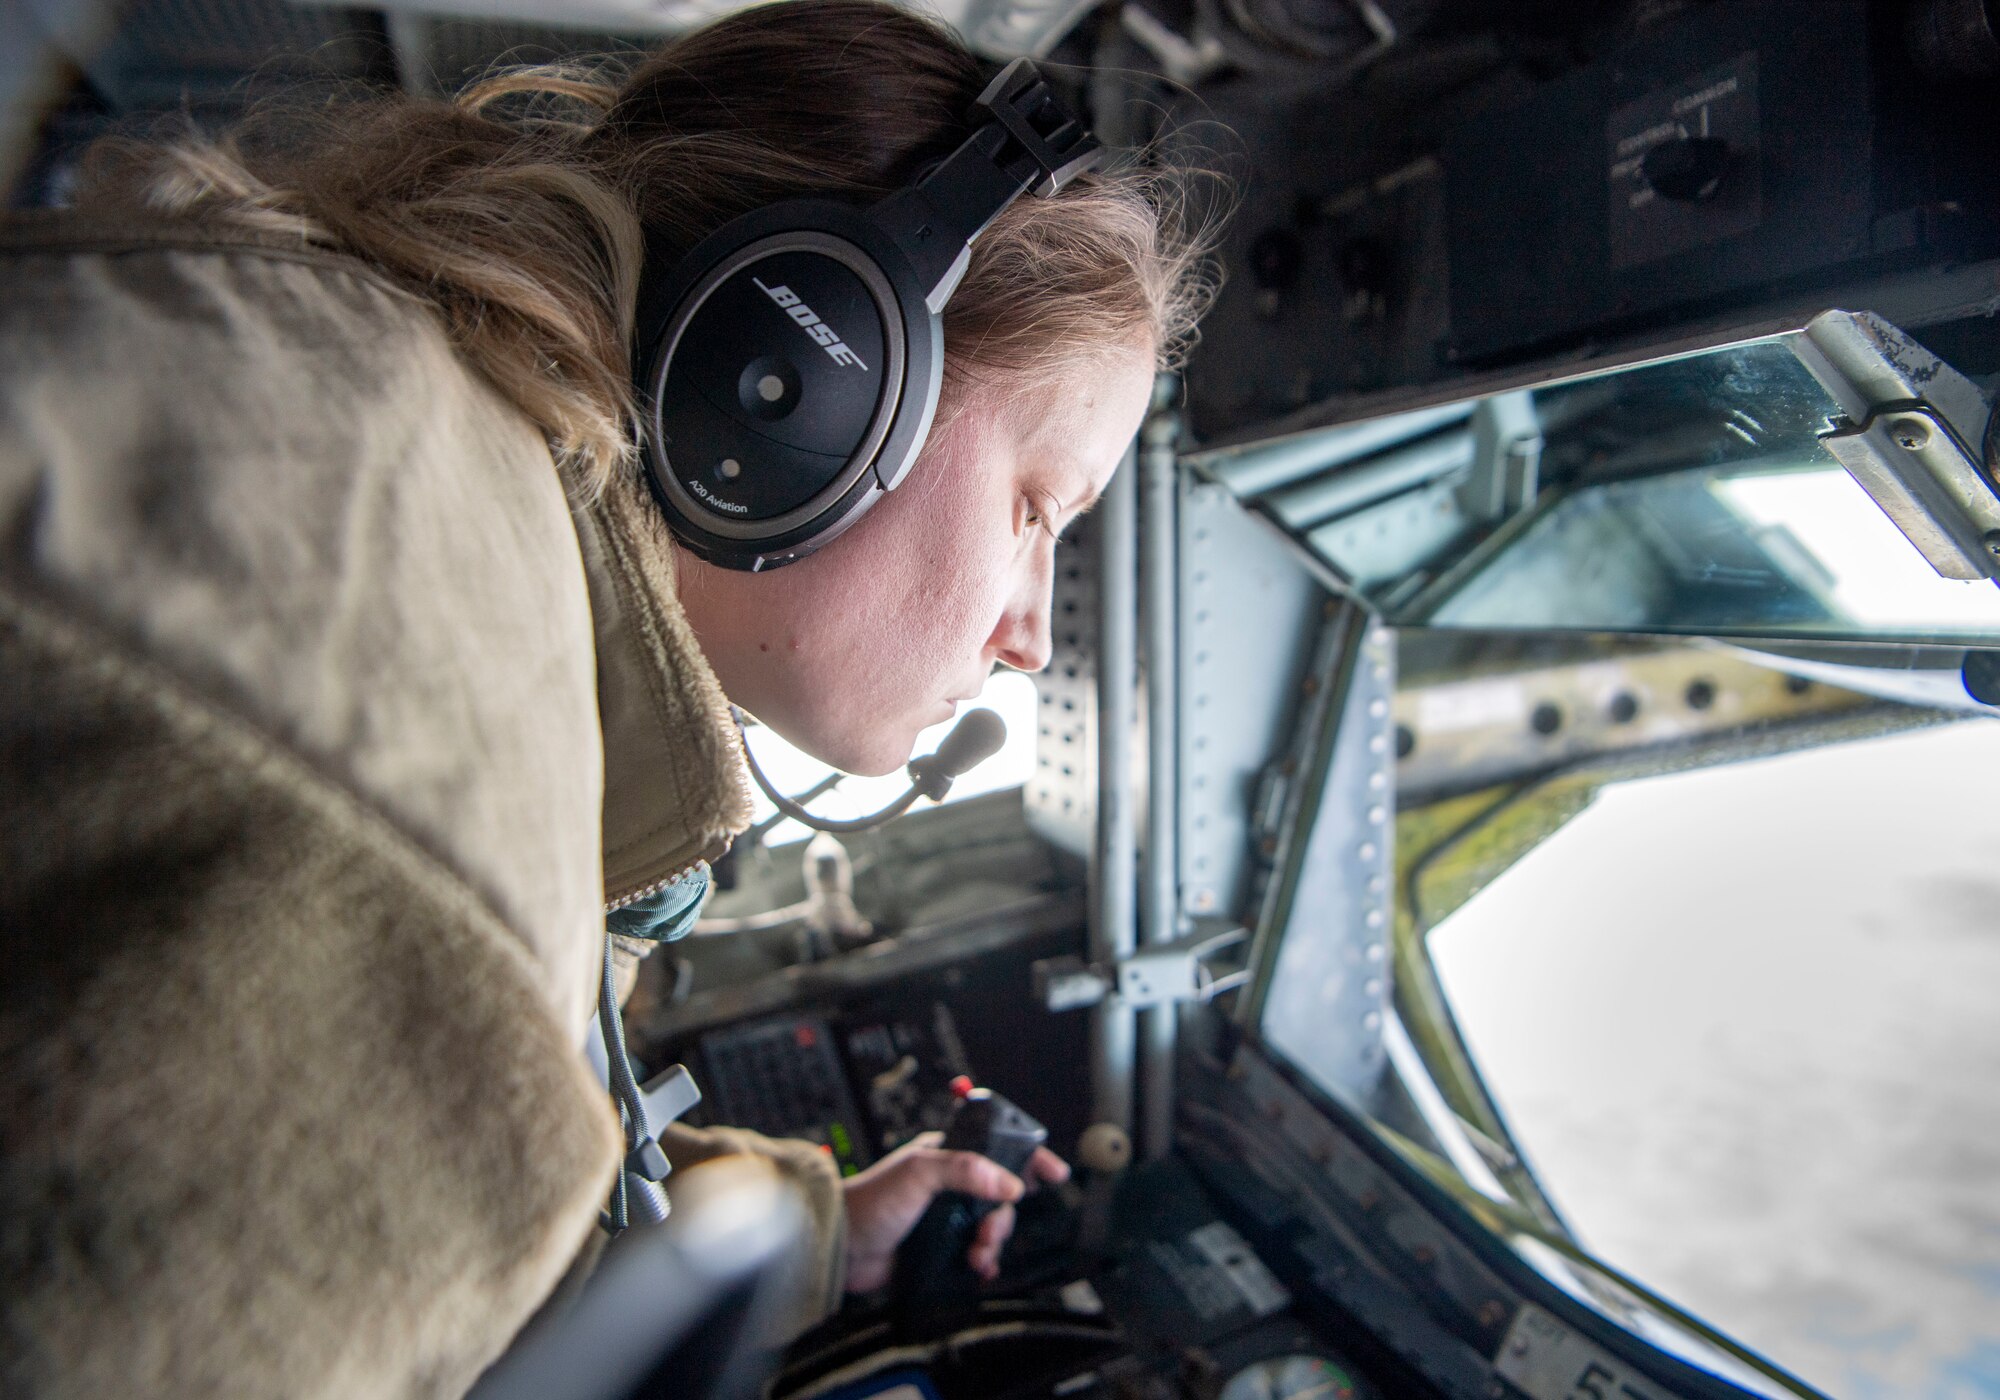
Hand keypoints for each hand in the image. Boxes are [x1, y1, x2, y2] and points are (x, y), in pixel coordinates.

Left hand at [839, 1132, 1069, 1292]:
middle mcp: (951, 1187)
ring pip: (991, 1229)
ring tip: (977, 1256)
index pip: (998, 1151)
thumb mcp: (919, 1172)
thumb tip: (1008, 1183)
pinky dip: (984, 1263)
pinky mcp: (942, 1249)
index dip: (1030, 1160)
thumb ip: (965, 1170)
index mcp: (948, 1158)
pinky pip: (977, 1255)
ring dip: (992, 1244)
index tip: (1054, 1173)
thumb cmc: (870, 1200)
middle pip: (1001, 1199)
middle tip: (988, 1233)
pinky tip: (979, 1268)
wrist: (842, 1248)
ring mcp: (947, 1219)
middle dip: (1003, 1218)